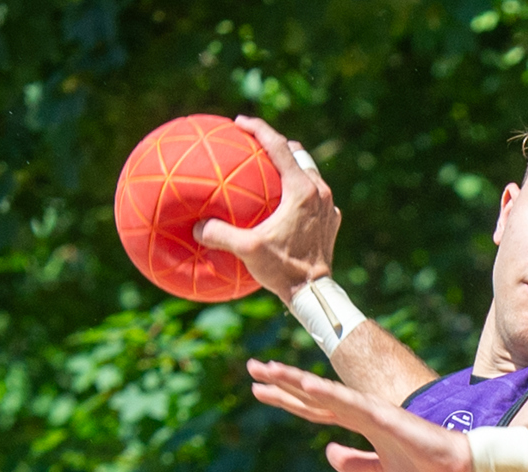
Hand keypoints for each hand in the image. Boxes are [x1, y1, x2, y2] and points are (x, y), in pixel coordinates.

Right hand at [191, 117, 338, 300]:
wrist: (316, 293)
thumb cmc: (283, 270)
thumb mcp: (248, 250)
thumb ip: (221, 234)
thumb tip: (197, 227)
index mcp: (301, 190)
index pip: (279, 146)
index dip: (259, 129)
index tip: (240, 122)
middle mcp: (319, 192)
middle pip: (298, 154)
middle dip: (277, 143)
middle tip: (256, 143)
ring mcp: (328, 207)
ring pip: (309, 172)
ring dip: (290, 166)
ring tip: (271, 168)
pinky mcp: (331, 222)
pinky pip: (314, 196)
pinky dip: (298, 191)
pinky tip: (285, 203)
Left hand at [246, 361, 476, 471]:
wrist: (460, 466)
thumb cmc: (425, 463)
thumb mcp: (381, 468)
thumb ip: (355, 461)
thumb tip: (328, 452)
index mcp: (359, 422)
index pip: (314, 407)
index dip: (286, 397)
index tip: (258, 388)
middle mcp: (362, 412)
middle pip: (315, 395)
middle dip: (283, 381)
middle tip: (252, 367)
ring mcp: (375, 414)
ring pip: (329, 395)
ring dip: (301, 382)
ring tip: (272, 370)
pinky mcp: (388, 420)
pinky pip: (354, 407)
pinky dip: (331, 395)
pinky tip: (310, 386)